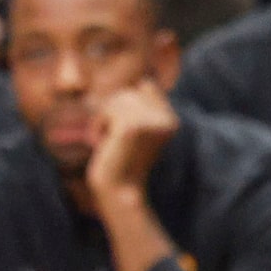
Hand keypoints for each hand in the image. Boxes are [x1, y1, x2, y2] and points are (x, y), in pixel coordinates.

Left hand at [83, 80, 176, 207]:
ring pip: (117, 99)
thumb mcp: (139, 128)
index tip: (128, 131)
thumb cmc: (123, 157)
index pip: (146, 85)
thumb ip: (143, 105)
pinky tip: (105, 143)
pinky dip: (99, 125)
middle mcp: (167, 119)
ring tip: (111, 141)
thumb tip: (145, 81)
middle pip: (128, 91)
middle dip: (113, 111)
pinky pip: (106, 110)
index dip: (128, 103)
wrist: (119, 190)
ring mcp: (151, 122)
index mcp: (172, 119)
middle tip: (117, 139)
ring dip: (105, 118)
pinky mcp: (133, 127)